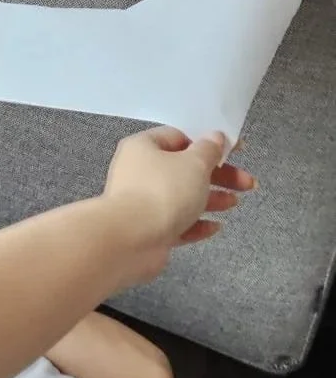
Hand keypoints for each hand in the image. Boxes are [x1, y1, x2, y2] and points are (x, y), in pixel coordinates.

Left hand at [102, 127, 255, 285]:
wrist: (131, 240)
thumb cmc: (163, 192)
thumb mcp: (194, 164)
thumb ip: (209, 150)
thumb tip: (215, 137)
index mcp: (143, 147)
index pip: (178, 137)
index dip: (207, 143)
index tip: (233, 152)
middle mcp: (139, 172)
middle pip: (184, 169)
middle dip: (218, 175)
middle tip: (246, 183)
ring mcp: (142, 202)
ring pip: (181, 196)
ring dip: (210, 199)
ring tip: (234, 203)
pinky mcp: (148, 229)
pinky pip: (176, 222)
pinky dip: (196, 223)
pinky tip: (215, 227)